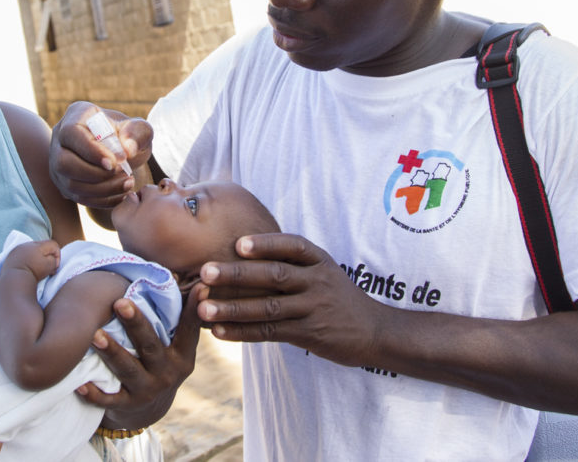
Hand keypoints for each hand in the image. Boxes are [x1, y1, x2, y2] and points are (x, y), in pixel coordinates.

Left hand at [2, 240, 59, 280]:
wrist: (13, 280)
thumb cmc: (33, 272)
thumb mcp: (49, 266)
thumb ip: (54, 260)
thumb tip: (52, 259)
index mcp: (37, 245)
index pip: (53, 245)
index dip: (57, 256)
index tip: (54, 267)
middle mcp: (27, 244)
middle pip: (42, 247)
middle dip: (46, 256)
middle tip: (46, 268)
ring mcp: (17, 249)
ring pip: (32, 250)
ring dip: (36, 257)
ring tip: (35, 269)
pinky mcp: (11, 255)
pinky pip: (22, 254)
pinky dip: (26, 259)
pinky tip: (26, 268)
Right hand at [49, 102, 153, 208]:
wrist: (122, 153)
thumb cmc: (128, 136)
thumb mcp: (139, 129)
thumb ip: (137, 133)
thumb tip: (127, 151)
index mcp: (76, 116)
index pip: (72, 133)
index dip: (91, 151)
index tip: (114, 163)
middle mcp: (60, 139)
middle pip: (63, 162)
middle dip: (95, 174)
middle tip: (123, 172)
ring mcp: (58, 163)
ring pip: (69, 184)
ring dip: (101, 189)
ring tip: (127, 183)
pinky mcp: (64, 183)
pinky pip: (78, 198)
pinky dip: (102, 200)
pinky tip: (121, 194)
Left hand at [77, 284, 203, 428]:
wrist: (149, 410)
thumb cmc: (158, 360)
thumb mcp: (173, 343)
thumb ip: (172, 314)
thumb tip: (172, 271)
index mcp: (182, 353)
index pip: (189, 328)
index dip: (194, 309)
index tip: (199, 286)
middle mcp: (168, 372)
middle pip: (151, 346)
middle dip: (136, 324)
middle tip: (120, 303)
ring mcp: (148, 390)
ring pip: (128, 370)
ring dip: (112, 352)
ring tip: (95, 335)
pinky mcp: (127, 407)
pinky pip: (110, 400)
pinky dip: (95, 394)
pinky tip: (80, 384)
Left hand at [197, 233, 383, 365]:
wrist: (374, 330)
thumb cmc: (335, 296)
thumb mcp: (321, 270)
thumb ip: (290, 262)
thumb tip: (240, 250)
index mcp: (318, 260)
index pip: (292, 245)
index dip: (266, 243)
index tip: (238, 243)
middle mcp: (317, 281)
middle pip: (274, 275)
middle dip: (237, 273)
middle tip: (205, 271)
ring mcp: (314, 308)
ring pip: (268, 307)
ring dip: (232, 308)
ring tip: (203, 307)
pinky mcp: (310, 334)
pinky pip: (270, 332)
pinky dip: (243, 332)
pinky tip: (219, 331)